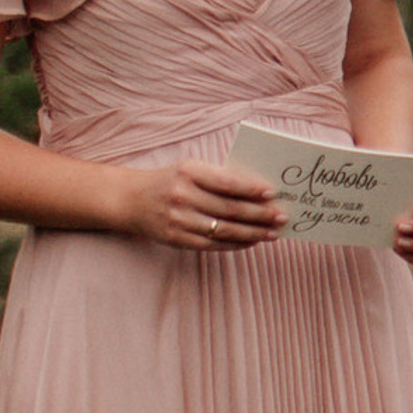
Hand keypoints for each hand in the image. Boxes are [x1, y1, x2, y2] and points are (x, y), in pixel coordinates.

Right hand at [121, 156, 285, 253]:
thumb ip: (218, 177)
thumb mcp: (190, 169)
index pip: (227, 183)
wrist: (130, 200)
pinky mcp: (176, 239)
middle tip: (281, 218)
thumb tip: (258, 191)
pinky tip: (251, 242)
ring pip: (223, 230)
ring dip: (252, 234)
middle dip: (260, 215)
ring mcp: (179, 220)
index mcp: (189, 172)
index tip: (273, 193)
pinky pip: (212, 244)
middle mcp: (183, 196)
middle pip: (229, 209)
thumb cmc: (170, 180)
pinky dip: (235, 244)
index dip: (252, 190)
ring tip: (272, 234)